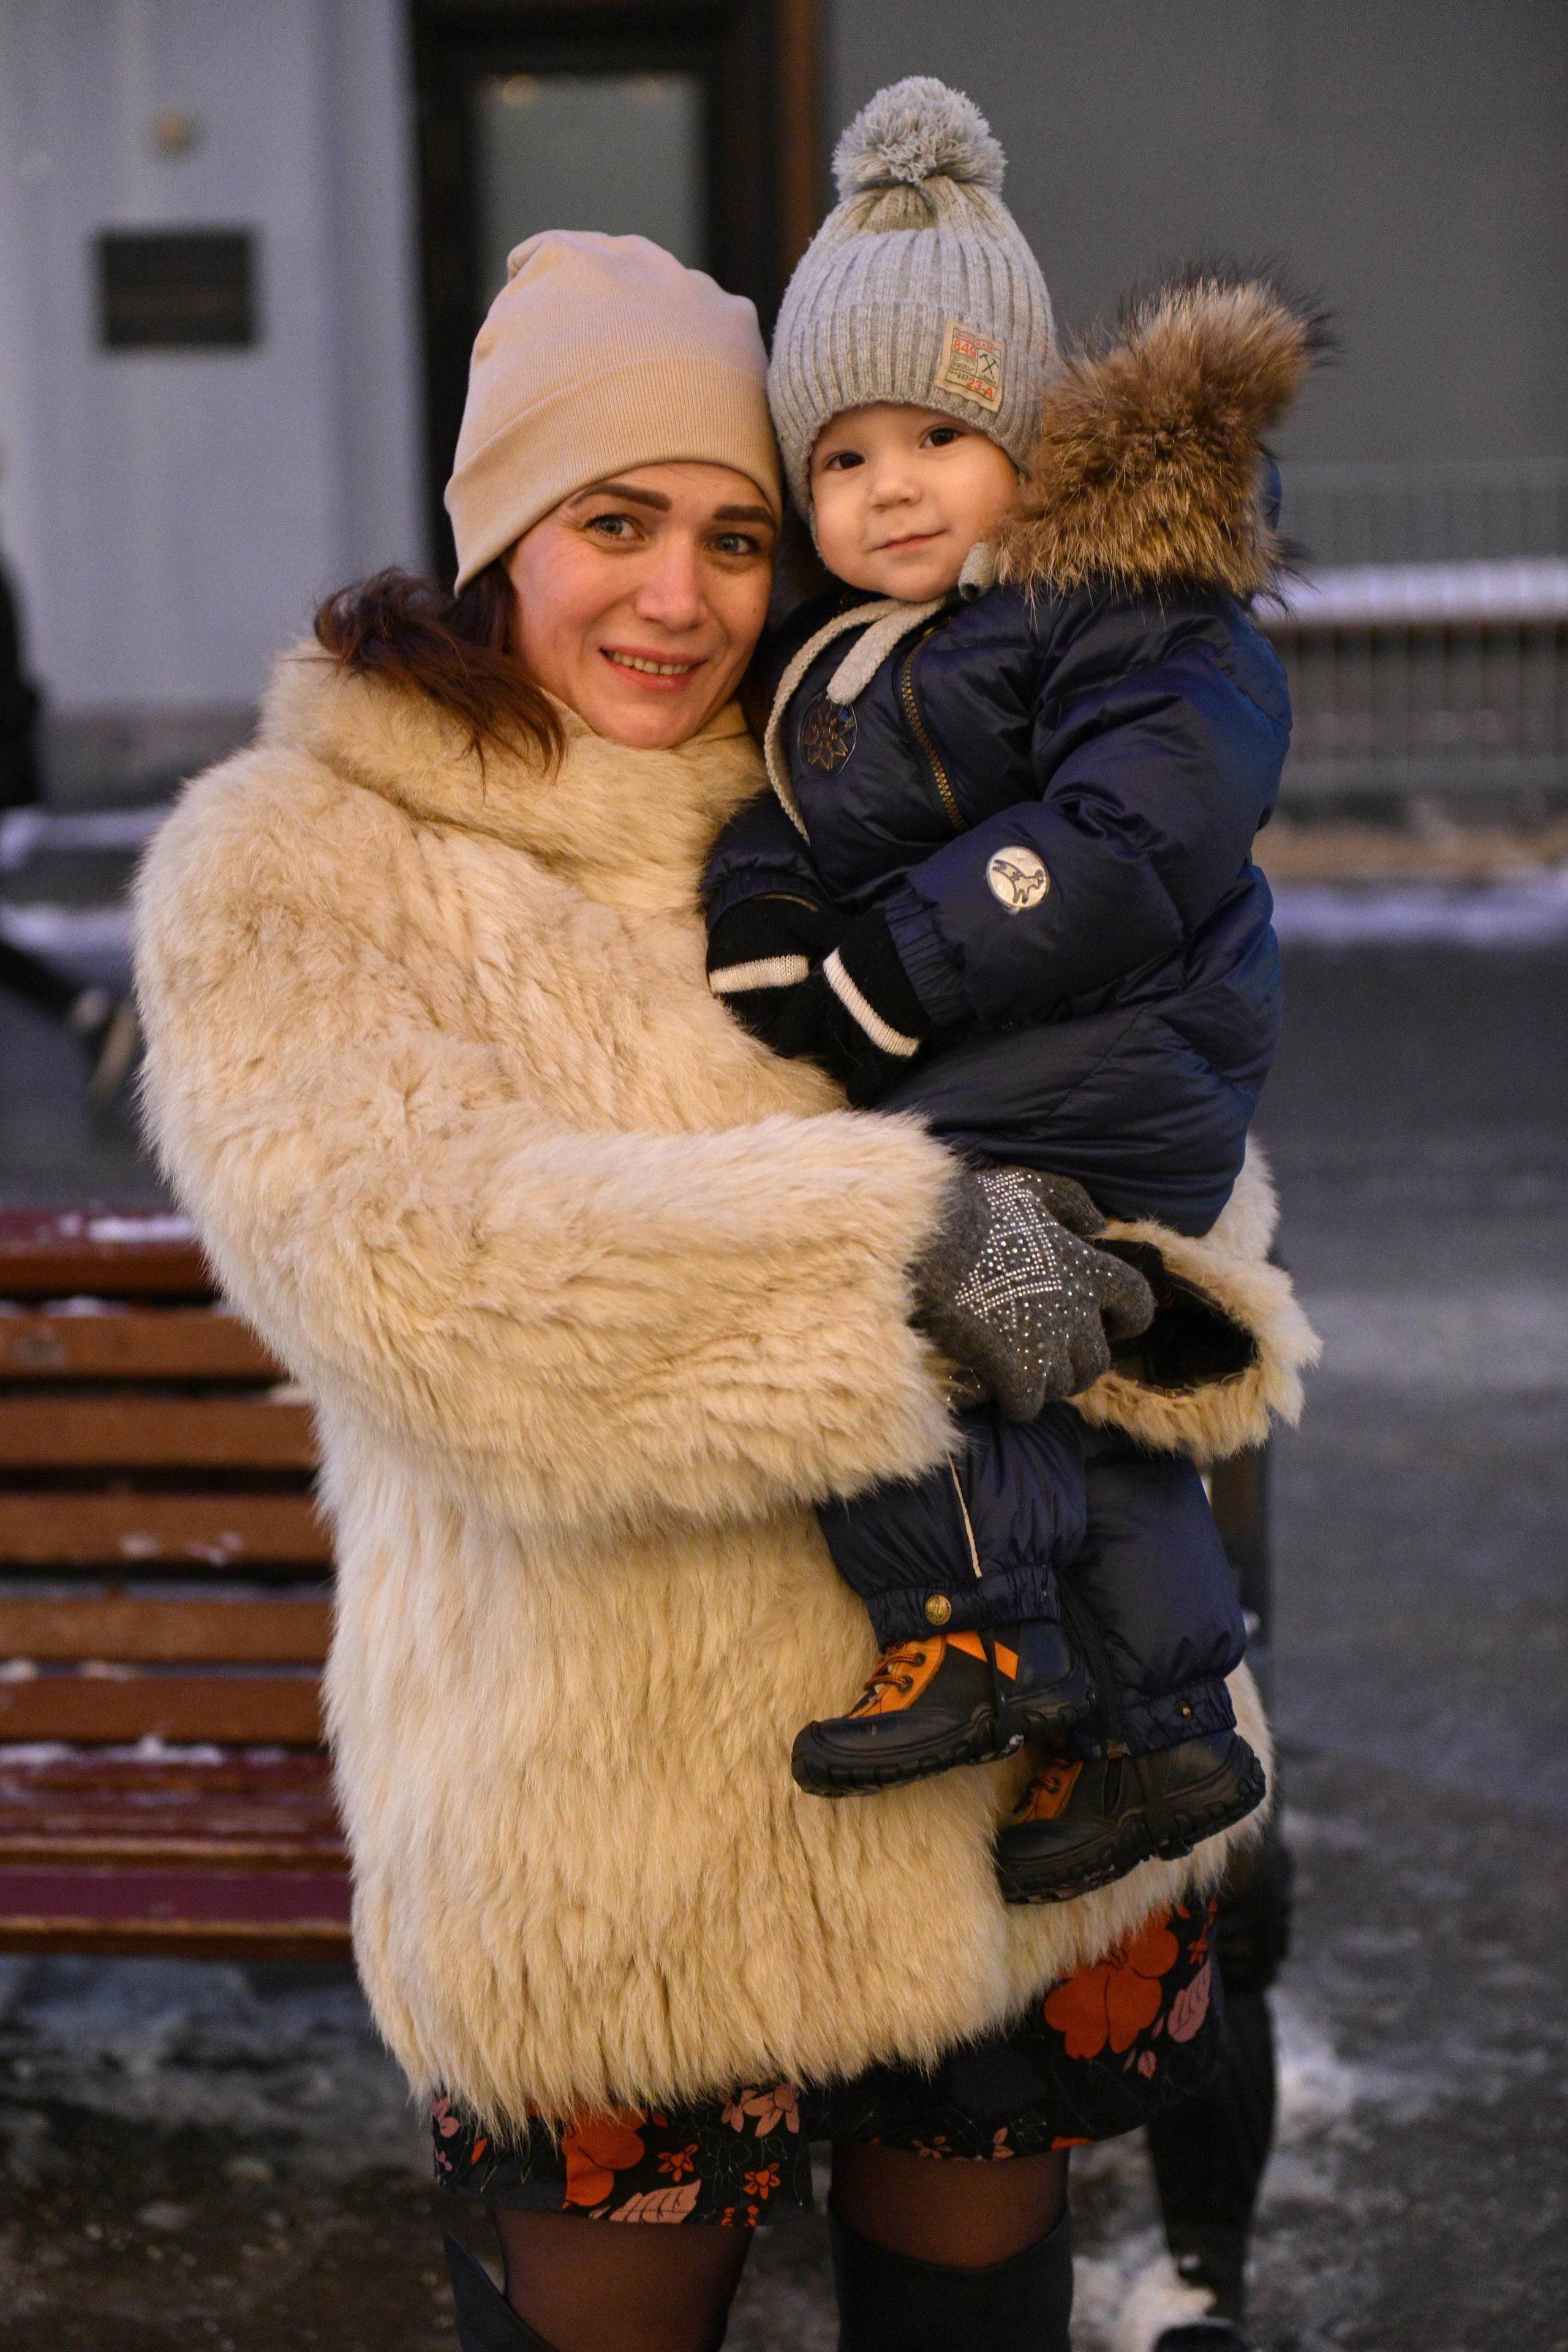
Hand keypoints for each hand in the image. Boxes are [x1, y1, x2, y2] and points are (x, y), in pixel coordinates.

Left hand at [710, 905, 931, 1105]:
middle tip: (828, 1055)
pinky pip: (868, 1081)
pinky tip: (860, 1094)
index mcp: (820, 990)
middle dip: (824, 1050)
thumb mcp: (844, 928)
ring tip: (847, 1071)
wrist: (922, 954)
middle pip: (820, 1046)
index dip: (793, 1036)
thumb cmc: (882, 937)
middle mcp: (834, 1018)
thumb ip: (815, 929)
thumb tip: (788, 916)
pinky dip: (863, 1089)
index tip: (791, 1043)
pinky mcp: (885, 1053)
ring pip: (842, 1063)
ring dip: (844, 1067)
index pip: (794, 1024)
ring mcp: (859, 1038)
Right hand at [913, 1168, 1154, 1418]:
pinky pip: (1027, 1406)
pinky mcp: (1013, 1370)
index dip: (1129, 1319)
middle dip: (1078, 1364)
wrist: (927, 1240)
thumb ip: (1071, 1201)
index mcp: (1085, 1268)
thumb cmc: (974, 1209)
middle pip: (1098, 1360)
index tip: (1112, 1323)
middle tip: (1051, 1356)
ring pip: (1064, 1386)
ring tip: (1019, 1370)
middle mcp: (1075, 1310)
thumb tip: (1099, 1223)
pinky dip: (1014, 1402)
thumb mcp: (1028, 1187)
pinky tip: (994, 1386)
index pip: (1138, 1303)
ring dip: (1044, 1383)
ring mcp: (1047, 1343)